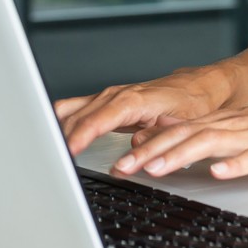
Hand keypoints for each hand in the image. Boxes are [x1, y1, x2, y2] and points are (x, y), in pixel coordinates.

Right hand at [56, 66, 231, 156]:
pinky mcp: (107, 103)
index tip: (66, 151)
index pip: (97, 119)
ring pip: (72, 111)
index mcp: (133, 99)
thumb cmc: (194, 101)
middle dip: (60, 138)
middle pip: (78, 117)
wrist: (201, 85)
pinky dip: (63, 122)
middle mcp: (117, 95)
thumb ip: (157, 135)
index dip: (79, 136)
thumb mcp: (183, 122)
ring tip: (46, 152)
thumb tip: (133, 148)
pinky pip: (76, 109)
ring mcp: (109, 97)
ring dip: (57, 130)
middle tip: (49, 162)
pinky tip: (55, 137)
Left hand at [109, 91, 247, 180]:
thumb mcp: (241, 129)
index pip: (176, 132)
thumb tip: (168, 140)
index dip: (145, 146)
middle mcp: (234, 126)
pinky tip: (218, 172)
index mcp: (223, 122)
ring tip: (155, 169)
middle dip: (150, 153)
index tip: (118, 161)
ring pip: (212, 144)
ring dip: (181, 156)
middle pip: (185, 137)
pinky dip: (234, 164)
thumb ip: (208, 135)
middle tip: (122, 169)